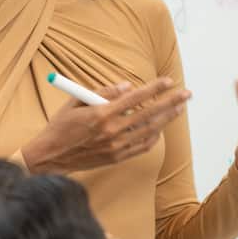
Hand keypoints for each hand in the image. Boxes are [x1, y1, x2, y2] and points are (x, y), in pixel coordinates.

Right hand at [20, 78, 190, 175]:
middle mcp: (112, 131)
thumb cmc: (61, 126)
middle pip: (149, 114)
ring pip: (150, 130)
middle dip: (171, 102)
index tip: (168, 81)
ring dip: (167, 118)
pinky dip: (154, 136)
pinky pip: (142, 146)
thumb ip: (103, 92)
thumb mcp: (76, 101)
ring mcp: (116, 146)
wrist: (51, 156)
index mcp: (101, 114)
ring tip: (179, 108)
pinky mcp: (117, 157)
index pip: (135, 98)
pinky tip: (161, 127)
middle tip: (186, 94)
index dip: (154, 88)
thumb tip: (128, 86)